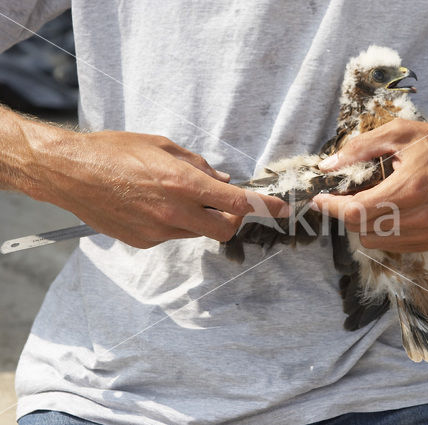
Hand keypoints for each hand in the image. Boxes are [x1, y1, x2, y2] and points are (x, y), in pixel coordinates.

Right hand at [26, 130, 288, 247]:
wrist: (69, 172)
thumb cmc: (114, 150)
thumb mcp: (163, 146)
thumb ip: (199, 165)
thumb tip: (223, 180)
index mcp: (184, 183)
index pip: (238, 202)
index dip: (265, 207)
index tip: (282, 209)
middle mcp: (175, 212)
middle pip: (225, 230)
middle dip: (232, 220)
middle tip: (223, 204)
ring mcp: (158, 231)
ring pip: (197, 233)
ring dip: (199, 218)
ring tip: (172, 195)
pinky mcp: (143, 242)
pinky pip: (172, 235)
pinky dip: (174, 223)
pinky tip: (151, 205)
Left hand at [312, 118, 427, 251]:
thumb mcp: (402, 133)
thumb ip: (361, 148)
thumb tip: (328, 166)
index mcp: (409, 189)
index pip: (354, 212)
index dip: (331, 207)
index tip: (319, 199)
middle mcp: (419, 218)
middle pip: (361, 229)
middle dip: (347, 213)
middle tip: (347, 194)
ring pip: (375, 242)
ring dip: (365, 224)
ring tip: (374, 200)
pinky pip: (394, 245)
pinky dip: (384, 231)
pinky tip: (392, 210)